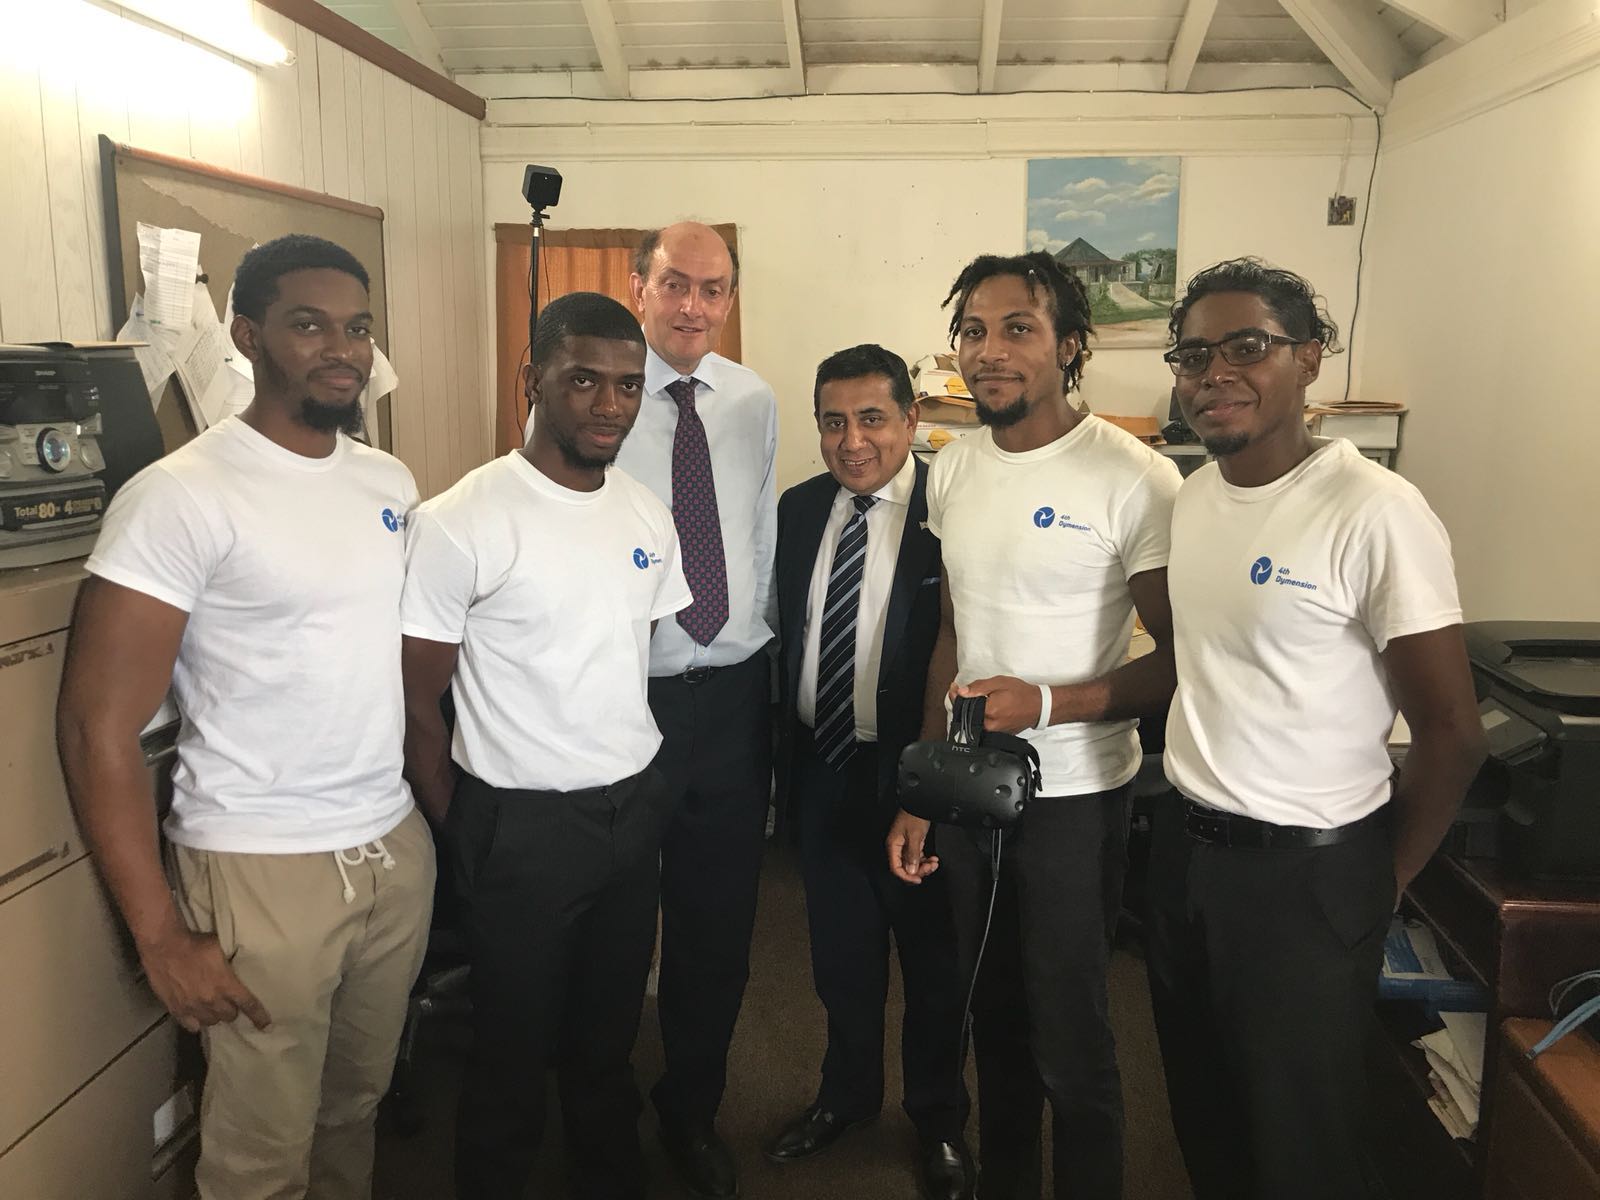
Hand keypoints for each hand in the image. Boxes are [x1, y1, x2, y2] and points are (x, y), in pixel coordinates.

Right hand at [138, 924, 271, 1033]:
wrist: (164, 946)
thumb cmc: (195, 943)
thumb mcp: (220, 949)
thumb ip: (228, 967)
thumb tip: (234, 971)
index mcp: (226, 984)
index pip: (248, 1004)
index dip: (258, 1016)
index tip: (266, 1025)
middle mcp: (211, 1000)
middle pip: (229, 1015)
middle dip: (232, 1010)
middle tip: (230, 1003)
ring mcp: (192, 1007)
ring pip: (211, 1021)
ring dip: (215, 1015)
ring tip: (213, 1008)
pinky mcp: (176, 1009)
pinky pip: (191, 1025)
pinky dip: (196, 1022)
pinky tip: (197, 1017)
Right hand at [887, 810, 938, 883]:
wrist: (921, 803)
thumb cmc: (915, 816)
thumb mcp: (915, 836)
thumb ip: (912, 855)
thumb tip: (911, 871)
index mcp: (893, 846)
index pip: (896, 868)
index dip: (906, 876)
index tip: (918, 880)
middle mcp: (897, 848)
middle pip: (905, 868)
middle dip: (919, 870)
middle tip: (931, 867)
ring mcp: (905, 846)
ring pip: (913, 864)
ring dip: (924, 866)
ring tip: (935, 862)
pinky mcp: (912, 844)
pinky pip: (918, 858)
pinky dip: (926, 860)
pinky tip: (934, 859)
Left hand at [952, 675, 1042, 734]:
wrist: (1039, 706)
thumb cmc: (1021, 693)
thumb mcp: (999, 683)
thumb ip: (979, 687)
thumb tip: (961, 692)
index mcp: (989, 711)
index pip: (964, 706)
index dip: (956, 697)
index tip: (954, 688)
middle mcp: (990, 725)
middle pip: (967, 716)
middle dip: (962, 703)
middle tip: (962, 692)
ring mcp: (994, 732)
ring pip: (974, 722)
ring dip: (970, 711)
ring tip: (972, 699)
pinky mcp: (998, 735)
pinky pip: (983, 726)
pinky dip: (979, 717)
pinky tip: (982, 708)